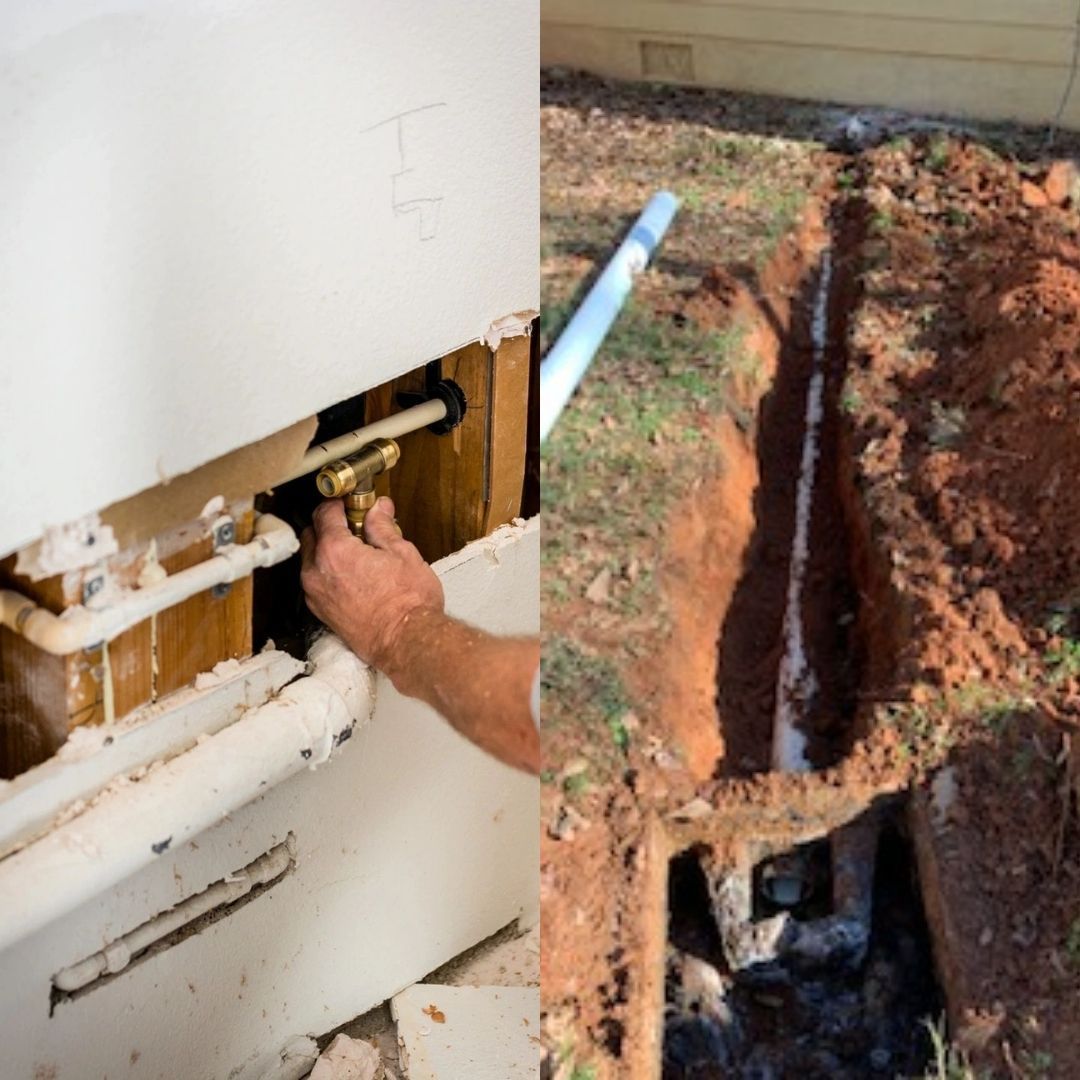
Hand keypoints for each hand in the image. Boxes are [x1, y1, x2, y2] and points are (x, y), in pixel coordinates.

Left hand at [300, 497, 443, 674]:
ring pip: (310, 558)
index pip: (324, 513)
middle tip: (356, 525)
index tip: (352, 503)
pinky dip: (327, 571)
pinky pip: (316, 581)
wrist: (406, 642)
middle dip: (329, 525)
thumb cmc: (408, 602)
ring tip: (358, 552)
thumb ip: (383, 527)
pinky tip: (353, 574)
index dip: (339, 503)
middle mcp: (317, 571)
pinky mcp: (320, 612)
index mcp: (334, 551)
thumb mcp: (402, 553)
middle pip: (311, 533)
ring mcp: (315, 594)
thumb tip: (378, 510)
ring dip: (327, 549)